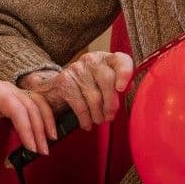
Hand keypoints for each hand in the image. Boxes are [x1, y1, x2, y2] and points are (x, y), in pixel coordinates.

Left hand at [0, 72, 57, 153]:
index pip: (17, 109)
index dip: (26, 128)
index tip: (31, 147)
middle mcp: (6, 87)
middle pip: (31, 105)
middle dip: (40, 128)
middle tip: (43, 152)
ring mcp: (10, 91)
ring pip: (36, 103)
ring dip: (45, 121)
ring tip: (49, 142)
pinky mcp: (11, 97)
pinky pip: (31, 104)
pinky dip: (41, 116)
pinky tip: (44, 130)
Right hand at [19, 51, 134, 130]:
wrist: (54, 88)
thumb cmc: (86, 87)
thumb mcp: (103, 84)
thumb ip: (118, 84)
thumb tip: (130, 87)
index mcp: (105, 59)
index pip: (120, 60)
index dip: (125, 73)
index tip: (123, 89)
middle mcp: (91, 60)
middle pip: (107, 80)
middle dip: (111, 103)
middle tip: (110, 116)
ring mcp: (76, 69)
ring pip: (94, 96)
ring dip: (98, 114)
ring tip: (99, 121)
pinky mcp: (64, 81)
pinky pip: (80, 104)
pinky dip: (85, 118)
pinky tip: (87, 124)